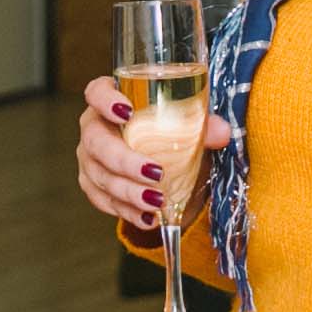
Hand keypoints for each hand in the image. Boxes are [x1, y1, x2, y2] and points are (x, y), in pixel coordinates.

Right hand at [74, 74, 229, 232]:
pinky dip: (127, 212)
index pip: (96, 93)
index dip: (104, 100)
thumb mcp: (185, 122)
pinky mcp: (94, 186)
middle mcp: (94, 128)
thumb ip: (202, 124)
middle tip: (156, 173)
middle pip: (96, 142)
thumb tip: (222, 132)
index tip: (125, 111)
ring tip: (158, 201)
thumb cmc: (166, 129)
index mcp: (111, 102)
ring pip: (100, 177)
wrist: (160, 156)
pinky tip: (148, 218)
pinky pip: (104, 201)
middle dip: (125, 160)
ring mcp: (90, 159)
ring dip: (129, 192)